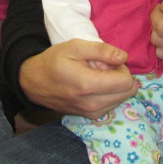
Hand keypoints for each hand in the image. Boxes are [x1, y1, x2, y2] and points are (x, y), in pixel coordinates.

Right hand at [19, 40, 135, 118]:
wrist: (34, 83)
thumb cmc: (54, 61)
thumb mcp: (75, 47)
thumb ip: (101, 50)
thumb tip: (124, 57)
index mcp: (88, 85)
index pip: (126, 82)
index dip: (121, 67)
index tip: (106, 62)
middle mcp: (93, 104)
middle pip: (128, 92)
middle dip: (119, 76)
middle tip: (101, 68)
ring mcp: (92, 113)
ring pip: (123, 98)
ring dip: (114, 85)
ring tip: (95, 76)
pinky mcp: (91, 116)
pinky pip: (113, 104)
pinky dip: (108, 93)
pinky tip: (93, 85)